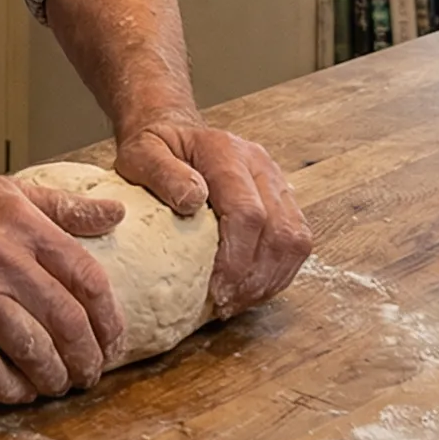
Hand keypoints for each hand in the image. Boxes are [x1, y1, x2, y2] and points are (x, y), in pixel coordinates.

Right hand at [0, 173, 129, 402]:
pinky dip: (8, 387)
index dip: (110, 318)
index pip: (87, 278)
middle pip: (65, 320)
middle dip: (88, 356)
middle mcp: (3, 261)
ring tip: (61, 385)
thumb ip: (66, 207)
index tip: (115, 341)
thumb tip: (117, 213)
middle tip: (92, 373)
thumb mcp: (13, 192)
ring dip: (54, 376)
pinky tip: (21, 393)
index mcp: (26, 228)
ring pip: (31, 348)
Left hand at [114, 120, 313, 316]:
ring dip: (270, 280)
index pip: (248, 212)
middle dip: (254, 278)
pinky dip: (278, 273)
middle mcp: (261, 166)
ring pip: (296, 240)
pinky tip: (250, 289)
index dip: (236, 259)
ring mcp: (277, 182)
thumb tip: (192, 200)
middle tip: (225, 305)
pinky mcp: (284, 200)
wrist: (176, 134)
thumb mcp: (141, 154)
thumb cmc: (156, 150)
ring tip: (237, 302)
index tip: (216, 290)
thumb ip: (161, 173)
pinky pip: (297, 243)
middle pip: (280, 231)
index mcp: (226, 152)